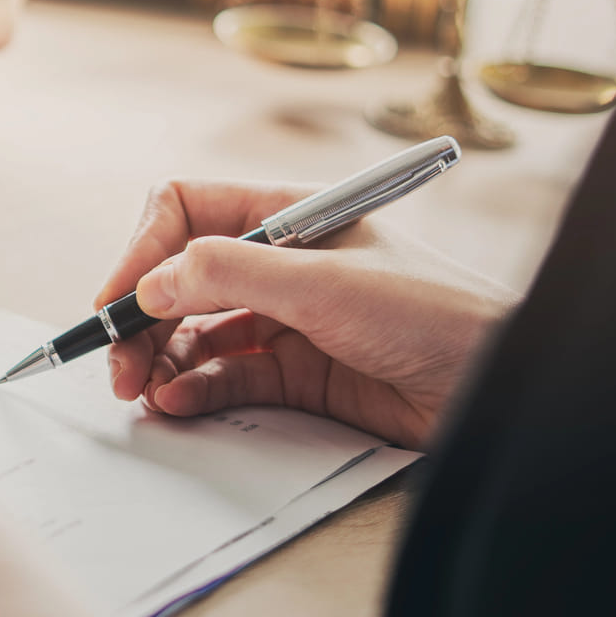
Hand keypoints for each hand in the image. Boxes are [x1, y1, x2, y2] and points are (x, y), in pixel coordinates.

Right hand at [96, 180, 517, 447]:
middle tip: (117, 365)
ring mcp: (286, 319)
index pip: (184, 212)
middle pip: (178, 279)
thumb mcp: (323, 283)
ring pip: (193, 333)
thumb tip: (151, 283)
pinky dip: (192, 390)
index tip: (117, 302)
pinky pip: (224, 377)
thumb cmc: (434, 313)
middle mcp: (280, 262)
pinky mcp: (296, 373)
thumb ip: (229, 275)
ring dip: (160, 361)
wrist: (498, 386)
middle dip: (141, 320)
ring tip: (143, 392)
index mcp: (288, 214)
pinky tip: (177, 404)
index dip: (142, 252)